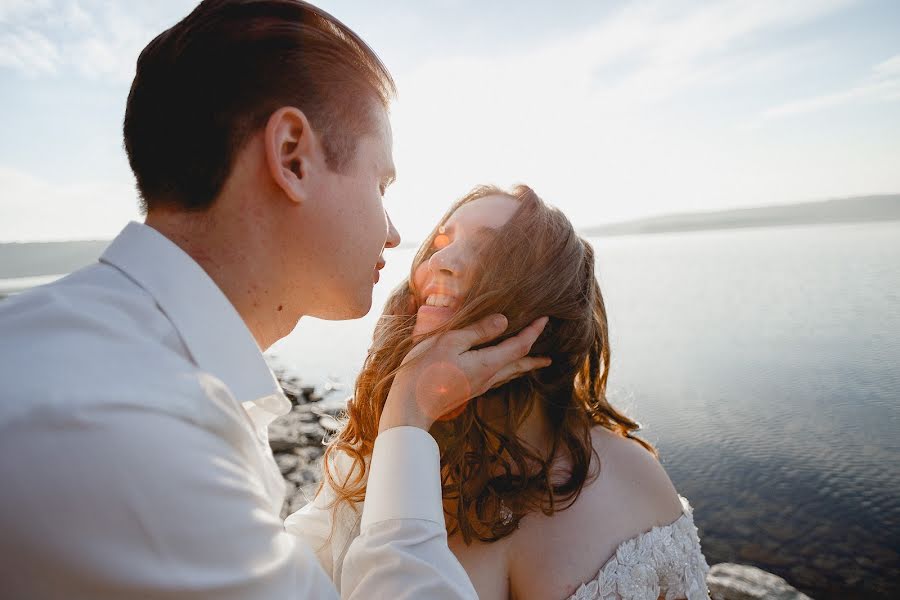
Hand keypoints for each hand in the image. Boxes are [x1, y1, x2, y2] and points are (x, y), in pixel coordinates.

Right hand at [378, 315, 551, 432]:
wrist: (410, 407)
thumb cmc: (425, 371)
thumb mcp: (451, 342)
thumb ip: (478, 331)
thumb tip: (505, 321)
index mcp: (488, 363)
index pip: (519, 345)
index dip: (533, 331)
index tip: (545, 319)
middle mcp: (488, 377)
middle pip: (519, 365)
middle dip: (535, 358)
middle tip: (550, 357)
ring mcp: (478, 386)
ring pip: (509, 375)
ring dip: (523, 367)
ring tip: (532, 364)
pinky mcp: (468, 391)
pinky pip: (497, 379)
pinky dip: (508, 372)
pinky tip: (501, 372)